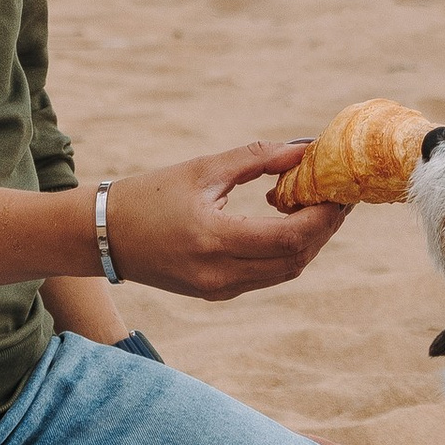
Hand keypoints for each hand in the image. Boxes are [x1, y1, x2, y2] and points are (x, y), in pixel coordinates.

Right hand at [100, 141, 351, 299]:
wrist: (103, 235)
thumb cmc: (149, 195)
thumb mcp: (202, 170)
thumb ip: (256, 159)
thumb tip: (304, 150)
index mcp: (214, 239)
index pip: (290, 237)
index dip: (323, 216)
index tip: (340, 190)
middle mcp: (219, 274)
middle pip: (295, 259)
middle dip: (324, 229)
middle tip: (339, 197)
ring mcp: (218, 289)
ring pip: (285, 272)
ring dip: (308, 242)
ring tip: (319, 207)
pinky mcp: (216, 293)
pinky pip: (266, 276)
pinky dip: (285, 252)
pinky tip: (289, 224)